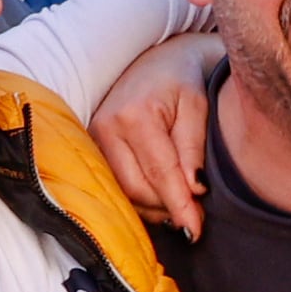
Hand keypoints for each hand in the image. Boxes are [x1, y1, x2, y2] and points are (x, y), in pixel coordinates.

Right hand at [89, 37, 221, 238]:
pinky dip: (140, 197)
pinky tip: (160, 198)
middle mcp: (107, 127)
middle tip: (196, 216)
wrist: (157, 61)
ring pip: (124, 191)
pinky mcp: (93, 144)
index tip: (196, 230)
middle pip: (137, 188)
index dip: (179, 206)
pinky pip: (116, 183)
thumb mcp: (197, 108)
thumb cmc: (183, 81)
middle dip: (167, 208)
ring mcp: (95, 137)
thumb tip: (193, 191)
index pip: (160, 174)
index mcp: (135, 115)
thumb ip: (193, 150)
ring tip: (180, 206)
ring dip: (154, 206)